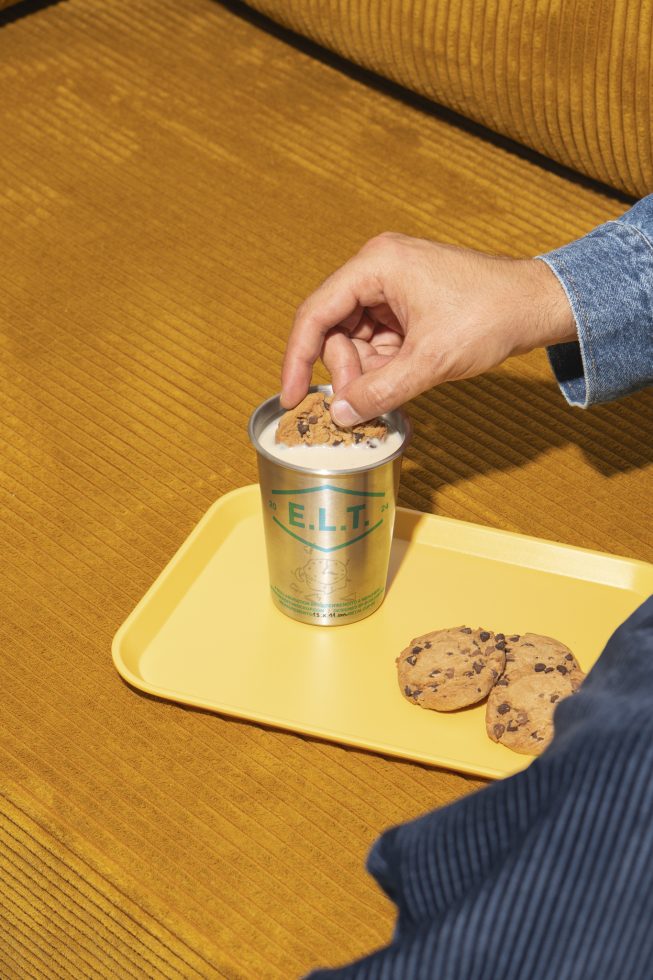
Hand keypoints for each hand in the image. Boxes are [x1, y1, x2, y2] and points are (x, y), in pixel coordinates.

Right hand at [280, 233, 576, 423]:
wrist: (538, 306)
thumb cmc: (491, 316)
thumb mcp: (430, 361)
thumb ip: (381, 391)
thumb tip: (341, 415)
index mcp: (376, 265)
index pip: (316, 313)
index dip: (298, 358)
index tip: (292, 397)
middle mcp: (378, 269)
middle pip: (335, 330)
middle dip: (346, 372)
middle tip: (362, 406)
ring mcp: (392, 288)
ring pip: (356, 341)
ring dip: (367, 373)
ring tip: (392, 393)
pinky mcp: (407, 306)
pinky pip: (378, 343)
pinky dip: (384, 369)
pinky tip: (399, 385)